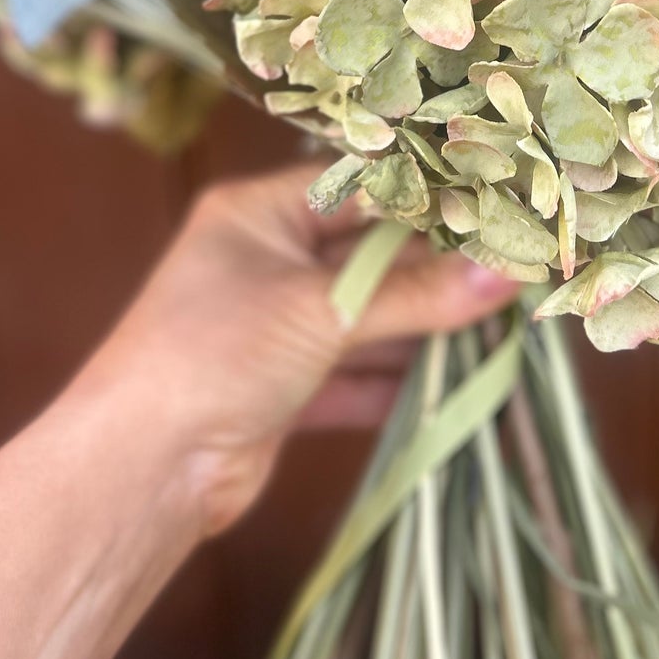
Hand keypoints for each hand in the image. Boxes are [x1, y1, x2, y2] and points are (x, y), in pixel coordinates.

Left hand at [68, 161, 521, 537]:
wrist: (140, 469)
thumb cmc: (213, 353)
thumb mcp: (320, 311)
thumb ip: (415, 295)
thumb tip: (508, 272)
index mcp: (259, 213)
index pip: (360, 189)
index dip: (429, 201)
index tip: (501, 209)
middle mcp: (268, 261)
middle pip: (371, 257)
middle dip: (439, 272)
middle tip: (518, 274)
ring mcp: (277, 328)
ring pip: (370, 319)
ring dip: (429, 330)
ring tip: (506, 329)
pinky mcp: (288, 390)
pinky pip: (359, 375)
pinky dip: (402, 382)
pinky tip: (461, 386)